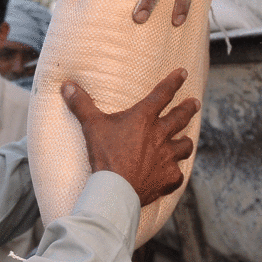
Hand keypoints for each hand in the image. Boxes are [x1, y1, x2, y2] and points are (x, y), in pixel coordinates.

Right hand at [61, 69, 198, 206]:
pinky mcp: (169, 178)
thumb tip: (67, 85)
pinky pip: (176, 174)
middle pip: (181, 118)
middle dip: (188, 108)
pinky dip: (173, 173)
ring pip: (184, 146)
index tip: (183, 73)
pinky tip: (170, 174)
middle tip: (194, 103)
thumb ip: (81, 104)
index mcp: (144, 118)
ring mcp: (167, 157)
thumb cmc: (105, 154)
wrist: (116, 188)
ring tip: (185, 141)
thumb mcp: (91, 126)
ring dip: (184, 142)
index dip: (174, 82)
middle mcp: (161, 135)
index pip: (163, 94)